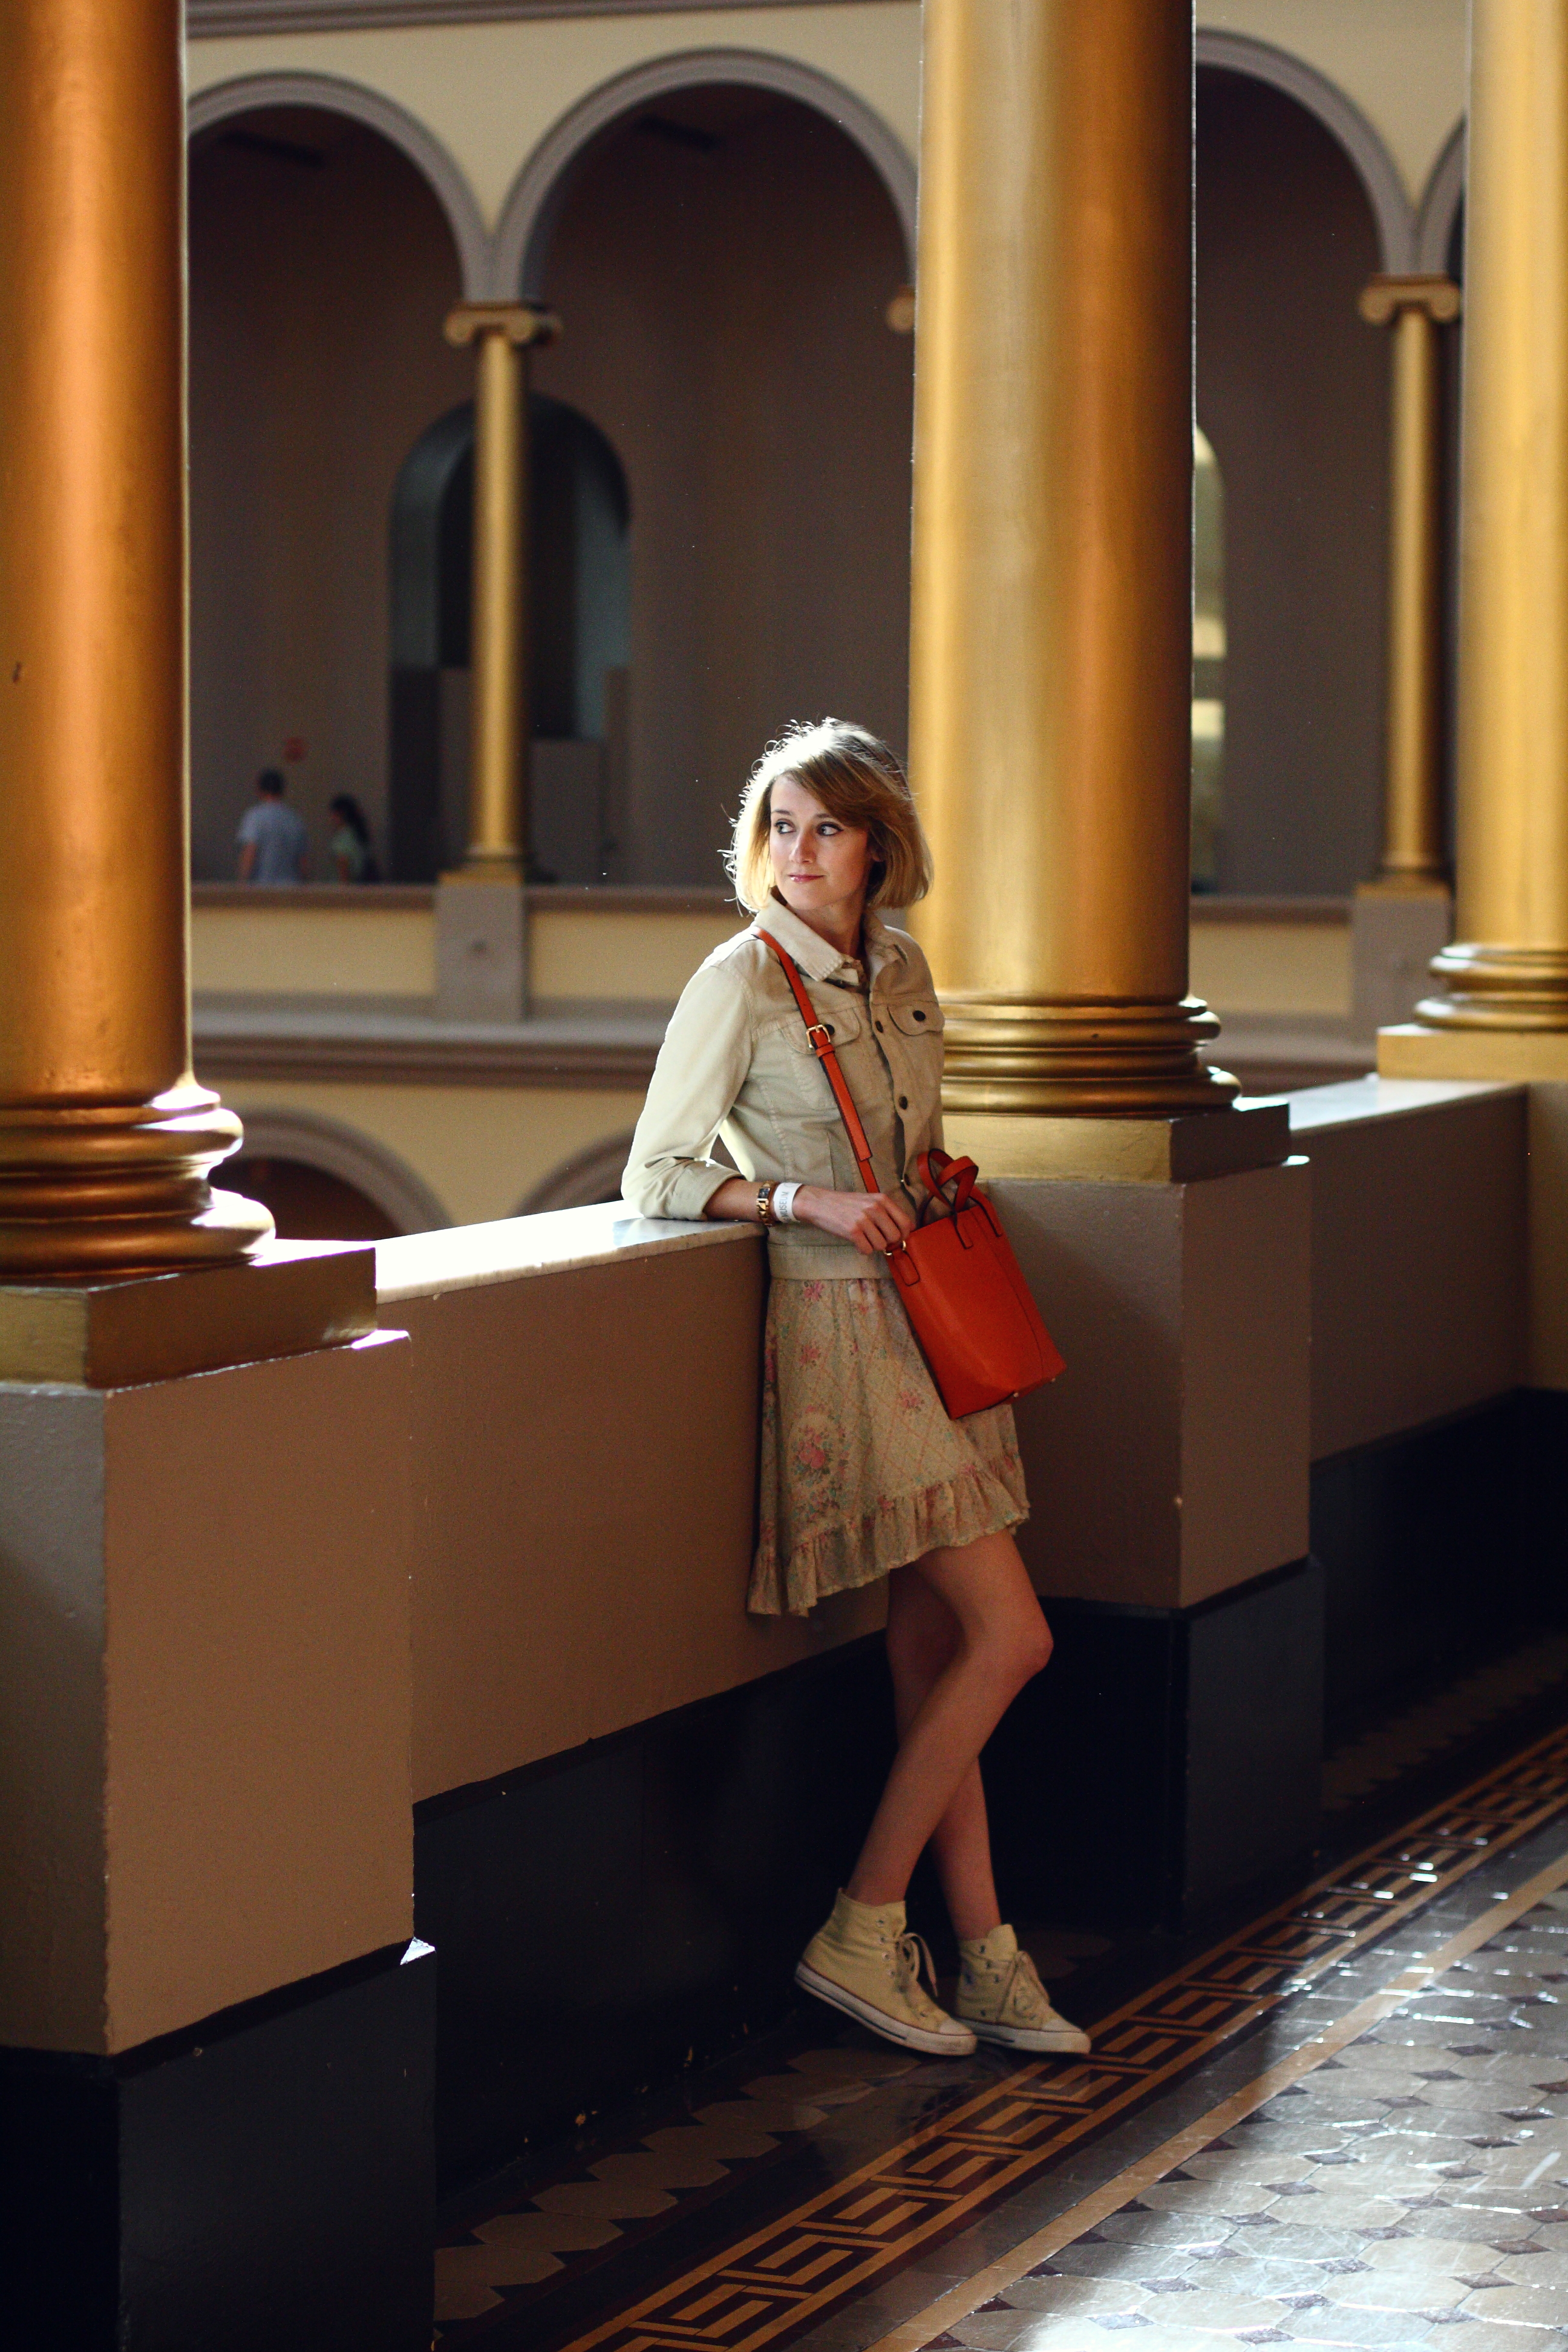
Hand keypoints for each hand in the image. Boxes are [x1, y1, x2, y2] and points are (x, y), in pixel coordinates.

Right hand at [794, 1185, 914, 1255]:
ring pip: (881, 1245)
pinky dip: (862, 1250)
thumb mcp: (869, 1201)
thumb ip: (886, 1212)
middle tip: (877, 1239)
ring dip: (873, 1246)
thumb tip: (904, 1232)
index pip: (906, 1222)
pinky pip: (867, 1250)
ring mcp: (863, 1219)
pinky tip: (856, 1242)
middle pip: (895, 1236)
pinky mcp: (852, 1231)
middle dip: (887, 1242)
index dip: (904, 1234)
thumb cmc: (846, 1204)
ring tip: (864, 1238)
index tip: (897, 1238)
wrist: (821, 1203)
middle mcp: (875, 1208)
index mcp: (882, 1199)